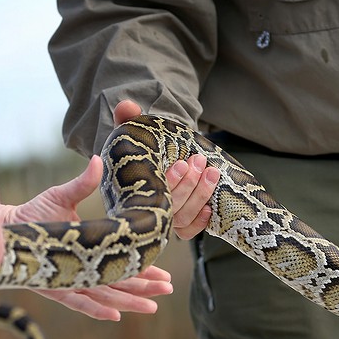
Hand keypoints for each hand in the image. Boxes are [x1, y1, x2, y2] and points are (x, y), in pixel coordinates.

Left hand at [0, 155, 173, 319]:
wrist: (5, 227)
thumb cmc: (33, 213)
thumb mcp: (62, 196)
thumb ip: (83, 183)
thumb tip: (98, 159)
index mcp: (90, 251)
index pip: (123, 261)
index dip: (145, 267)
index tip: (165, 272)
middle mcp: (83, 269)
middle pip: (120, 282)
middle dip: (145, 286)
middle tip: (168, 289)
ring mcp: (70, 279)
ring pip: (106, 294)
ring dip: (130, 301)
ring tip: (152, 306)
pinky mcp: (53, 286)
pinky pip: (77, 301)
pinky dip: (96, 309)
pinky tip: (115, 315)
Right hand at [114, 100, 218, 239]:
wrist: (154, 157)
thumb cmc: (142, 147)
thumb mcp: (135, 132)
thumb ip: (128, 118)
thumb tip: (127, 105)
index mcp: (130, 187)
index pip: (150, 192)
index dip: (169, 181)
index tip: (182, 163)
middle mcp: (144, 206)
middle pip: (169, 206)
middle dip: (188, 185)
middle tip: (199, 162)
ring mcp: (160, 217)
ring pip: (181, 218)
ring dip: (199, 196)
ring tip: (211, 173)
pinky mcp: (175, 224)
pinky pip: (186, 232)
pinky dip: (199, 222)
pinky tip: (210, 208)